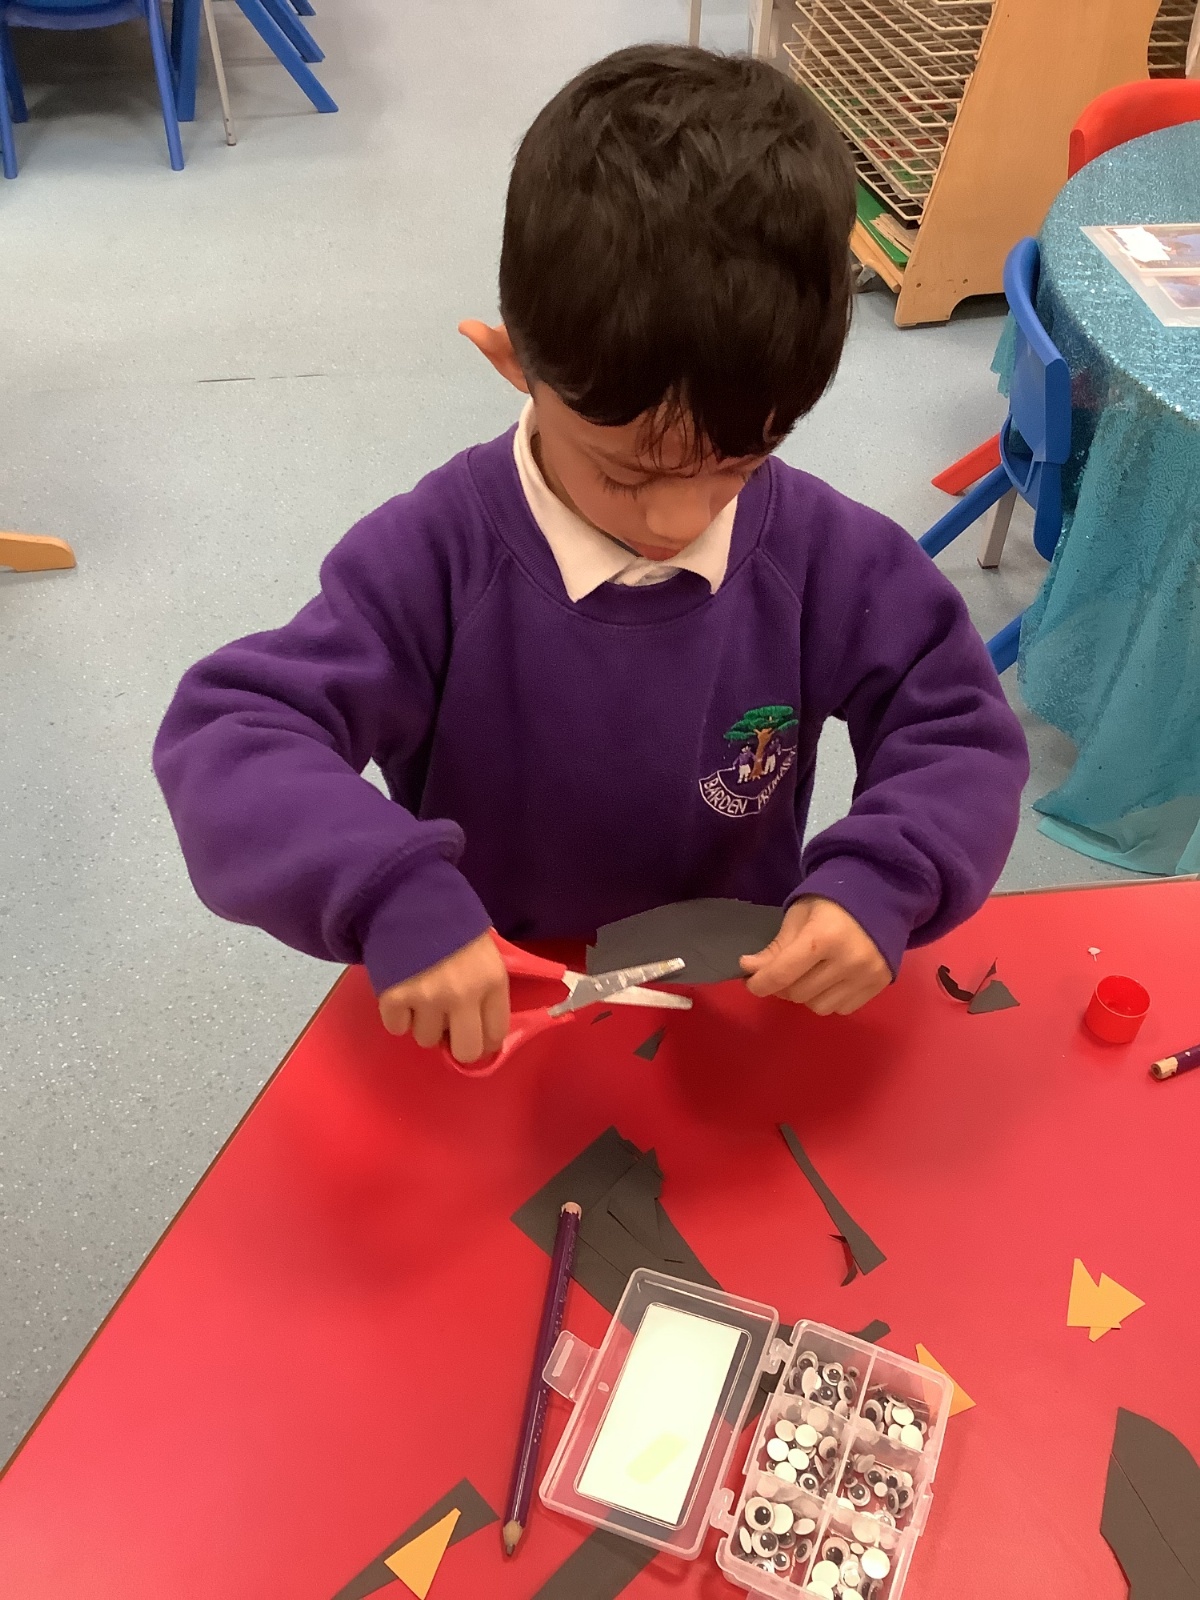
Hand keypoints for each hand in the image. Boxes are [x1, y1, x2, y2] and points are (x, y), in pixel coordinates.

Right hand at [378, 930, 510, 1063]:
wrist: (406, 894)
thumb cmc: (451, 919)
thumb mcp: (484, 949)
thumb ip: (486, 987)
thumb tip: (480, 1026)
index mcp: (492, 980)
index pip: (496, 1035)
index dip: (483, 1039)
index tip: (474, 1032)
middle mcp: (463, 995)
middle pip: (465, 1051)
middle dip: (456, 1043)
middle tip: (446, 1025)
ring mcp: (427, 998)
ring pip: (426, 1039)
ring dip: (423, 1022)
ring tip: (420, 995)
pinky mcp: (394, 998)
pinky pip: (396, 1028)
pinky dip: (397, 1015)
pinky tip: (401, 991)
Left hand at [740, 897, 890, 1015]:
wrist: (879, 896)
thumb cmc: (832, 902)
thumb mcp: (799, 917)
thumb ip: (776, 947)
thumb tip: (748, 970)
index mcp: (824, 936)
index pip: (782, 974)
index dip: (760, 983)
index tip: (751, 982)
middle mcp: (848, 960)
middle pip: (798, 993)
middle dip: (781, 986)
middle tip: (781, 972)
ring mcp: (866, 975)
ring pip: (819, 1007)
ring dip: (806, 996)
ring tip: (808, 975)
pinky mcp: (879, 985)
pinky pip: (842, 1009)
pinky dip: (829, 999)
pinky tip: (830, 980)